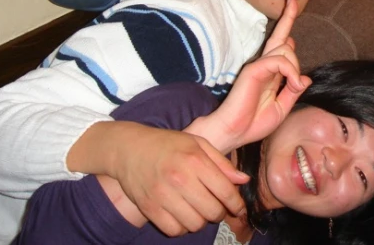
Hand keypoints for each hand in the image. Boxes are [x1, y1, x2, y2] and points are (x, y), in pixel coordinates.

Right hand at [107, 123, 247, 235]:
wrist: (129, 149)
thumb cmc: (168, 144)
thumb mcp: (198, 143)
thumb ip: (222, 163)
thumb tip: (243, 180)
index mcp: (195, 160)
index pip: (225, 191)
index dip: (237, 204)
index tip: (239, 208)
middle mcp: (180, 179)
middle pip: (212, 211)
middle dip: (220, 212)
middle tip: (217, 207)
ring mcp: (163, 196)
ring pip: (195, 224)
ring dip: (201, 220)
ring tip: (199, 209)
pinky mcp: (149, 209)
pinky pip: (174, 230)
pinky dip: (182, 227)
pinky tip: (183, 215)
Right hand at [187, 0, 310, 151]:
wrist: (233, 133)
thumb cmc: (253, 123)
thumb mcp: (281, 108)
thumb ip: (292, 91)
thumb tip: (305, 77)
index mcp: (270, 73)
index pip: (281, 45)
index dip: (288, 30)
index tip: (291, 10)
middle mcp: (264, 65)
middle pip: (279, 36)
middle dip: (287, 17)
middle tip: (291, 0)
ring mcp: (258, 66)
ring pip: (285, 49)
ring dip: (295, 66)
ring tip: (294, 85)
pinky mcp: (253, 70)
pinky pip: (278, 61)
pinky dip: (290, 71)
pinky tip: (292, 83)